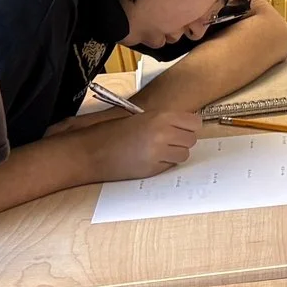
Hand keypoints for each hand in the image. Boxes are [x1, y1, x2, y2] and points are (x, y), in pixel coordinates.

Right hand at [76, 106, 200, 180]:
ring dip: (175, 153)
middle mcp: (163, 134)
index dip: (189, 126)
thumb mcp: (141, 117)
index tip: (183, 128)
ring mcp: (159, 153)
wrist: (91, 151)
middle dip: (182, 140)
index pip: (195, 122)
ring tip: (158, 150)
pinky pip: (170, 166)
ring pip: (184, 155)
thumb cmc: (113, 132)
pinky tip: (149, 158)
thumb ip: (164, 120)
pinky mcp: (153, 169)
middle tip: (169, 140)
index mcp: (161, 117)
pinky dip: (164, 163)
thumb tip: (186, 126)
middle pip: (192, 139)